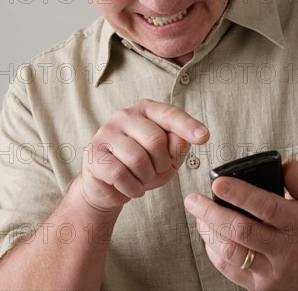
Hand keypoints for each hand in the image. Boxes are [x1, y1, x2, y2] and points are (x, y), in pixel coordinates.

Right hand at [81, 98, 209, 212]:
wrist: (109, 186)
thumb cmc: (143, 166)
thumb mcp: (168, 156)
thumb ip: (179, 144)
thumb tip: (190, 136)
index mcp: (146, 109)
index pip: (170, 114)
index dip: (188, 126)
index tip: (204, 136)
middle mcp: (124, 115)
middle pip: (155, 140)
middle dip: (162, 163)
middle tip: (156, 170)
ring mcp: (106, 132)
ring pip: (137, 159)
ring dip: (146, 178)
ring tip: (142, 178)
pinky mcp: (93, 154)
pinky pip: (120, 175)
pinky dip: (132, 188)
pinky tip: (131, 187)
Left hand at [184, 159, 297, 289]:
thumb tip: (283, 164)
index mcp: (297, 224)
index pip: (265, 207)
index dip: (239, 194)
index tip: (218, 182)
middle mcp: (283, 249)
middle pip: (240, 230)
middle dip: (211, 212)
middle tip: (193, 199)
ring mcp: (271, 271)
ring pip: (231, 252)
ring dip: (208, 231)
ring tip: (198, 214)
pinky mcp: (260, 287)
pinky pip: (229, 270)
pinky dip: (214, 251)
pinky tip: (208, 235)